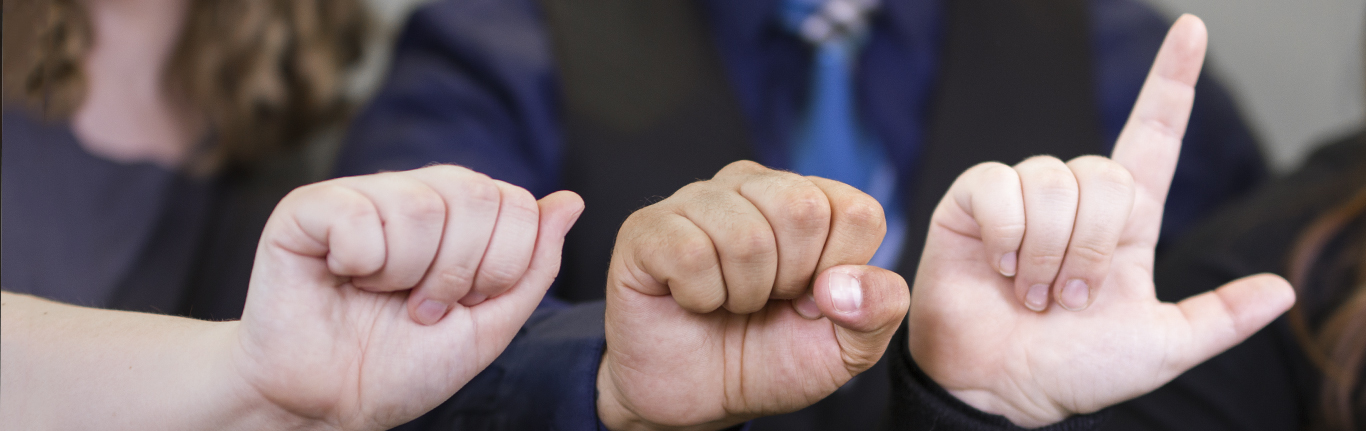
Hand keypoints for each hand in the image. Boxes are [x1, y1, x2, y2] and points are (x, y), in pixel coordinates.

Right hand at [231, 165, 582, 429]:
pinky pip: (358, 214)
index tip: (462, 305)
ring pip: (420, 207)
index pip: (515, 203)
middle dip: (459, 273)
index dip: (499, 266)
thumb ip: (533, 265)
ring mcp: (362, 196)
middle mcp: (414, 194)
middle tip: (422, 308)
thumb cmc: (403, 365)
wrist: (327, 405)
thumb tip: (570, 202)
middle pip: (476, 195)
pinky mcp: (307, 209)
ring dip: (407, 274)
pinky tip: (343, 278)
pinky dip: (359, 262)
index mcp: (460, 215)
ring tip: (381, 297)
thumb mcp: (489, 324)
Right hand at [596, 161, 910, 429]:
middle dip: (790, 280)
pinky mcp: (648, 227)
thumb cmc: (770, 359)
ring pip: (746, 235)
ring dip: (742, 294)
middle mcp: (754, 186)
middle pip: (802, 208)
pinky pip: (691, 254)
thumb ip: (879, 310)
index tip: (812, 297)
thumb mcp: (845, 348)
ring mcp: (697, 200)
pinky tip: (692, 300)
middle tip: (766, 300)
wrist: (699, 399)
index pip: (857, 212)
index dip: (840, 271)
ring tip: (728, 302)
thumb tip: (842, 283)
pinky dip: (699, 297)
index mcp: (811, 202)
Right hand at [906, 15, 1294, 426]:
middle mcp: (1074, 204)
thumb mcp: (1160, 349)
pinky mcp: (973, 203)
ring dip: (1047, 250)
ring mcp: (1022, 201)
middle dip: (1093, 244)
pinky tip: (1000, 267)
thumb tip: (1283, 289)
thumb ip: (1218, 319)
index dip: (1172, 83)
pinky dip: (1008, 233)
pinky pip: (1001, 184)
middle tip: (1070, 296)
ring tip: (1032, 291)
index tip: (1193, 31)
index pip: (1154, 137)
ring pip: (1054, 179)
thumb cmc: (1072, 369)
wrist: (1000, 390)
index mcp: (1124, 226)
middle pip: (1105, 173)